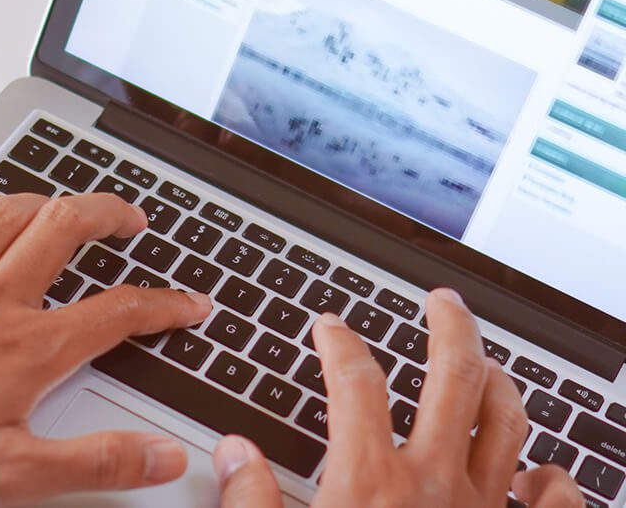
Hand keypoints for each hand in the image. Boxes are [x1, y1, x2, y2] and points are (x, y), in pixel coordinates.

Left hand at [0, 133, 212, 503]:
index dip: (163, 306)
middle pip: (65, 236)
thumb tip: (160, 457)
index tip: (190, 303)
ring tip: (68, 196)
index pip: (117, 314)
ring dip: (45, 199)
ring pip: (7, 218)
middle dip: (107, 217)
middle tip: (133, 218)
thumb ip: (95, 461)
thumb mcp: (16, 472)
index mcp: (28, 348)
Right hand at [213, 289, 582, 506]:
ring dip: (502, 382)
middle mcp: (436, 485)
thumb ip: (248, 500)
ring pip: (510, 422)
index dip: (338, 341)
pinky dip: (554, 479)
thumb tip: (234, 453)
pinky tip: (545, 472)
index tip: (329, 326)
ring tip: (489, 363)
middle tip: (442, 302)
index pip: (355, 380)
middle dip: (450, 326)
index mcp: (371, 482)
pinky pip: (553, 502)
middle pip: (455, 376)